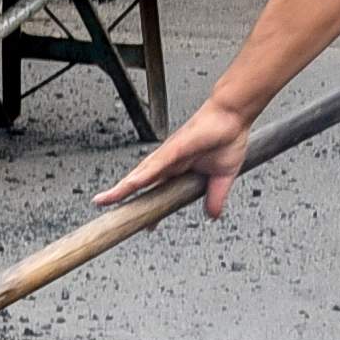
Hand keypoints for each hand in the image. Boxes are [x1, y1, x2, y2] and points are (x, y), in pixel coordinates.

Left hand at [108, 98, 258, 220]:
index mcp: (178, 170)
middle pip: (140, 183)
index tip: (142, 223)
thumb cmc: (226, 137)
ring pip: (141, 175)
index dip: (148, 208)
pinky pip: (155, 164)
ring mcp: (169, 155)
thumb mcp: (223, 178)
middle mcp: (168, 162)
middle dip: (122, 197)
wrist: (233, 116)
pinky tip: (130, 184)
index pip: (157, 192)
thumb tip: (213, 215)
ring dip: (123, 188)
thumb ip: (216, 197)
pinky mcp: (175, 148)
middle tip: (106, 209)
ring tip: (106, 200)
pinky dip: (142, 174)